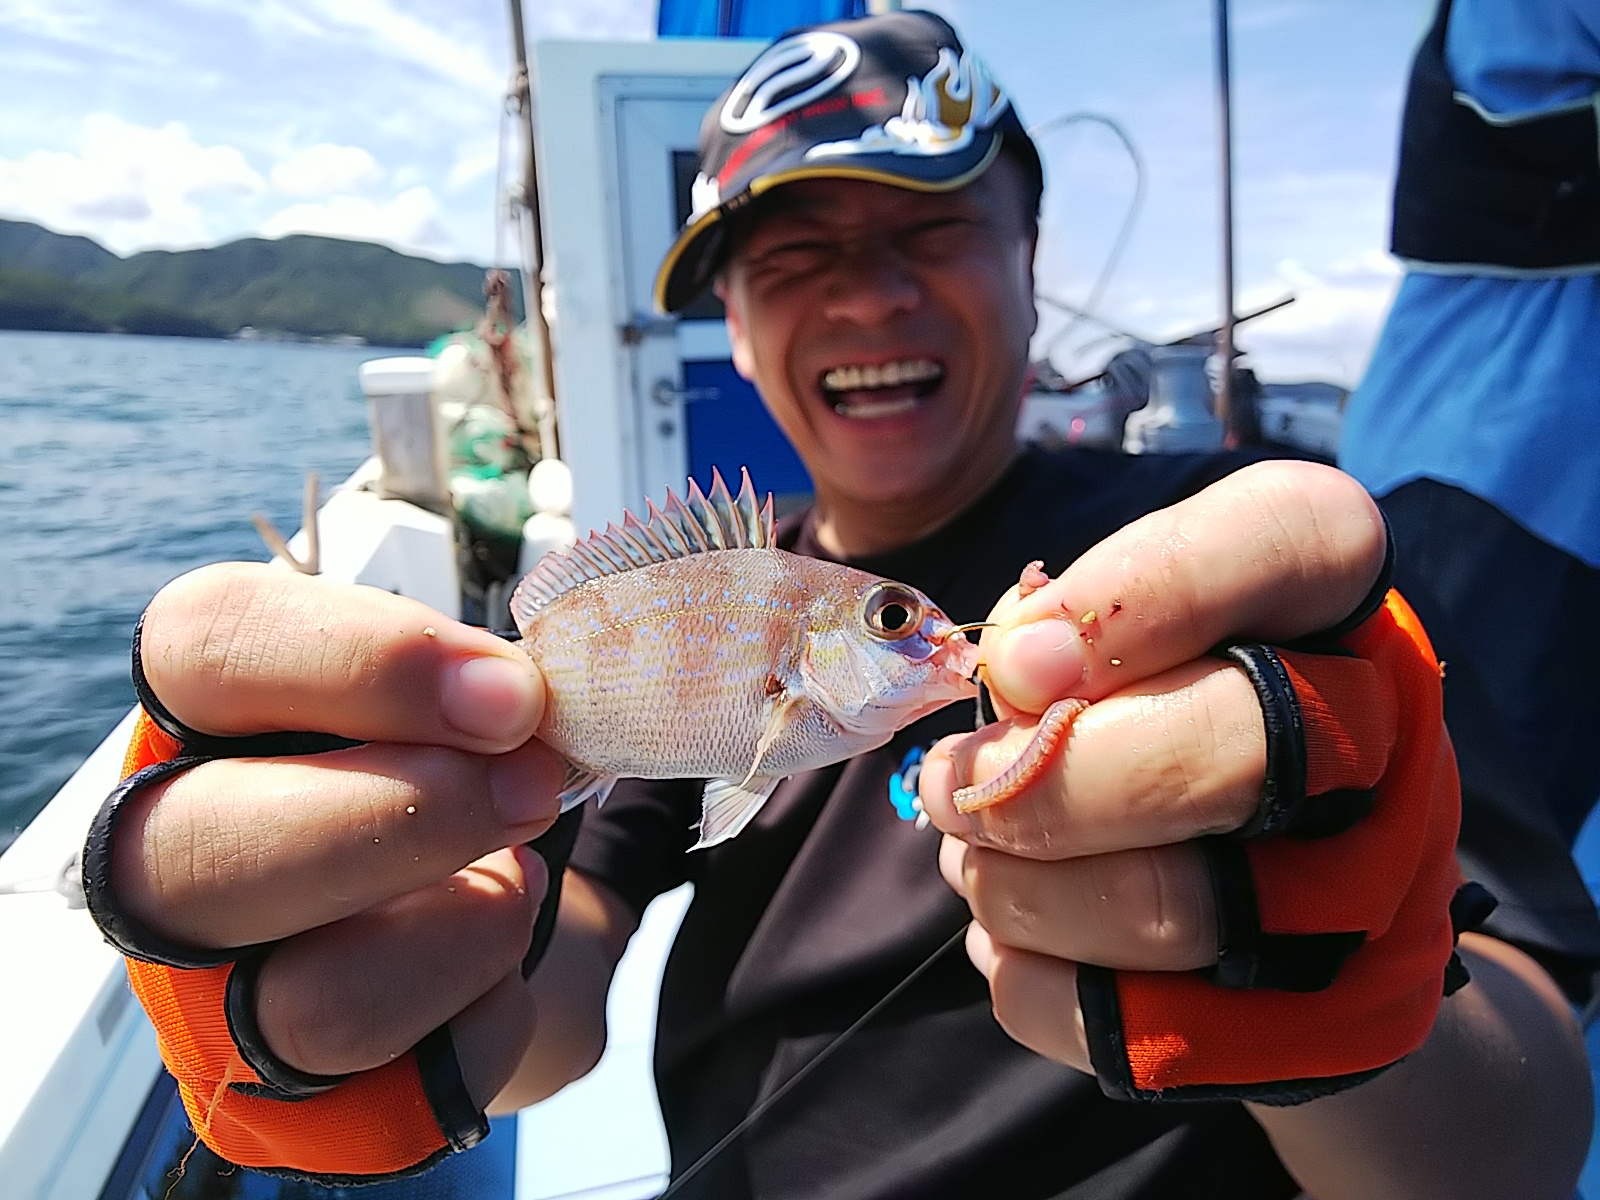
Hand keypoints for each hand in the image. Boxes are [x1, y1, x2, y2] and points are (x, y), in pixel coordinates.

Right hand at [111, 562, 564, 1103]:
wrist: (504, 909)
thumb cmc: (456, 764)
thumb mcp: (454, 702)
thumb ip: (471, 693)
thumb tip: (517, 706)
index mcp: (199, 720)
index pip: (206, 649)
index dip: (364, 661)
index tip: (510, 691)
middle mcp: (170, 866)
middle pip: (216, 851)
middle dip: (408, 817)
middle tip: (537, 789)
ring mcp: (221, 1006)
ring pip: (317, 1003)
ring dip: (471, 928)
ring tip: (525, 882)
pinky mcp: (303, 1114)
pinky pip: (421, 1079)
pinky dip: (499, 1010)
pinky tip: (502, 965)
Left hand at [918, 461, 1387, 1073]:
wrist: (1298, 902)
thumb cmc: (1171, 715)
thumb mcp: (1131, 628)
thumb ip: (1077, 617)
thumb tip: (1014, 667)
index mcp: (1341, 603)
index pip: (1293, 539)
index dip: (1143, 590)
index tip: (1016, 657)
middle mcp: (1388, 741)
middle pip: (1223, 753)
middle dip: (1038, 781)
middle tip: (949, 782)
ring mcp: (1369, 895)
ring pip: (1159, 905)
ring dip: (1012, 884)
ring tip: (971, 855)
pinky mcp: (1321, 1027)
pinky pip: (1123, 1019)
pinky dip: (1028, 974)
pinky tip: (1017, 932)